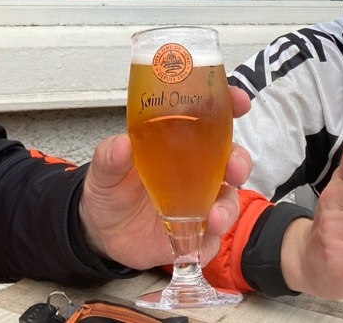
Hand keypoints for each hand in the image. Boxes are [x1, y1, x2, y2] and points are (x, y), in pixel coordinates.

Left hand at [79, 86, 251, 269]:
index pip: (211, 119)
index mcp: (178, 143)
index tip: (240, 101)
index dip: (230, 106)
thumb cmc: (111, 190)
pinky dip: (211, 240)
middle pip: (231, 159)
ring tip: (215, 218)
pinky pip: (212, 238)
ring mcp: (199, 202)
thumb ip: (111, 157)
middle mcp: (196, 171)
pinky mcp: (195, 233)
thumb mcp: (105, 169)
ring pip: (228, 200)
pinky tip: (201, 241)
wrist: (102, 232)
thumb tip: (121, 144)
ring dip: (228, 207)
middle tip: (234, 169)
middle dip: (239, 162)